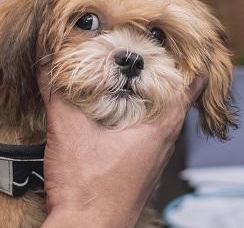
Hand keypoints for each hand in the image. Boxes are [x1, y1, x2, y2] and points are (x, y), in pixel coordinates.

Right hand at [40, 71, 206, 227]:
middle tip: (162, 60)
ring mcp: (150, 162)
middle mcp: (160, 147)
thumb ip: (56, 94)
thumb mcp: (67, 131)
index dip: (193, 69)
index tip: (197, 51)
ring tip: (139, 84)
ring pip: (160, 124)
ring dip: (153, 103)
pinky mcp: (136, 173)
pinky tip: (115, 120)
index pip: (187, 91)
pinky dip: (138, 122)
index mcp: (157, 132)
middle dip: (170, 82)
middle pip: (175, 106)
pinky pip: (145, 139)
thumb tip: (47, 63)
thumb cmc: (87, 192)